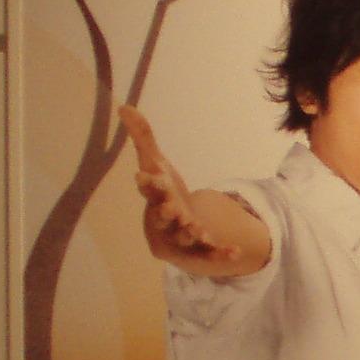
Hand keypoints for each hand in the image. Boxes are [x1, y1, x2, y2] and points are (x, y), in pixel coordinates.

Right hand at [121, 106, 267, 276]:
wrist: (177, 227)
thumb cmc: (164, 192)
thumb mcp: (155, 163)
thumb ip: (143, 137)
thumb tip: (122, 105)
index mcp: (153, 198)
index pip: (148, 189)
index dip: (147, 183)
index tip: (142, 175)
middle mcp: (163, 221)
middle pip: (162, 218)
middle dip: (165, 214)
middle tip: (171, 209)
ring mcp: (181, 238)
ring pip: (184, 238)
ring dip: (190, 233)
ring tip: (197, 229)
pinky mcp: (199, 251)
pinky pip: (211, 255)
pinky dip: (222, 254)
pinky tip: (237, 251)